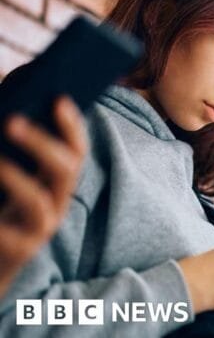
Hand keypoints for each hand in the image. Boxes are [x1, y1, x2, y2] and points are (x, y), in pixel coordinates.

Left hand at [0, 97, 86, 295]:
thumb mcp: (9, 173)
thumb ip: (12, 142)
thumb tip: (6, 92)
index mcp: (56, 181)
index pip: (76, 150)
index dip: (72, 126)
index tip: (59, 99)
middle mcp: (57, 202)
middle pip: (65, 170)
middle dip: (43, 144)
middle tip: (12, 121)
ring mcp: (42, 228)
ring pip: (38, 200)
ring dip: (15, 178)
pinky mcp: (21, 251)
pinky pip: (10, 234)